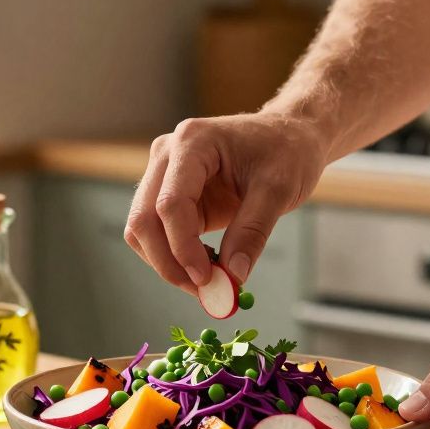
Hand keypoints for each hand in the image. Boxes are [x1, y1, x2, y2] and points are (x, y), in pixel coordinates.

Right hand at [124, 113, 328, 290]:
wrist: (288, 137)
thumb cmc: (286, 152)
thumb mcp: (279, 189)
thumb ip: (252, 232)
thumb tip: (233, 276)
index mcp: (192, 142)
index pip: (170, 203)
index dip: (183, 247)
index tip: (207, 279)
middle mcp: (167, 155)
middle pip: (143, 219)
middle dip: (169, 262)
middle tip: (204, 291)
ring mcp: (164, 174)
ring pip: (142, 231)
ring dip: (168, 263)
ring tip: (209, 280)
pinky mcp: (170, 195)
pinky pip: (157, 234)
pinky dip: (175, 257)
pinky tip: (206, 265)